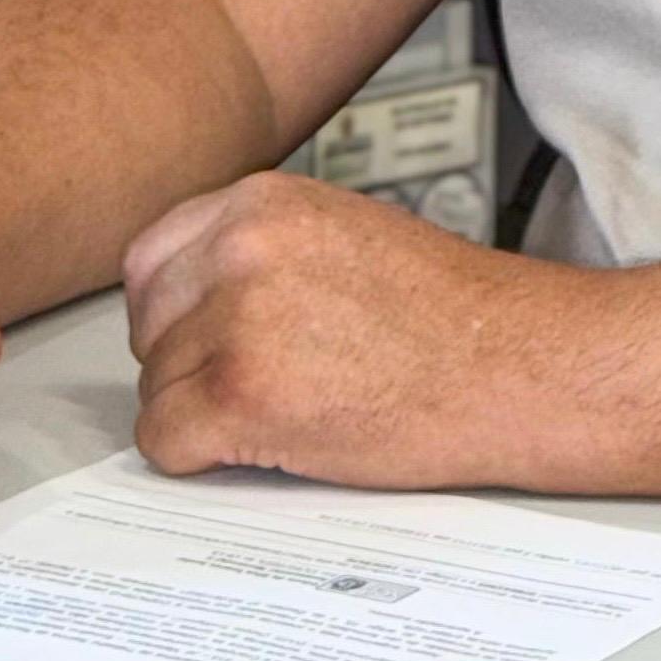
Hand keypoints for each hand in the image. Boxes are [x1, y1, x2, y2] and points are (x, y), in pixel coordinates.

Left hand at [125, 174, 563, 484]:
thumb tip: (190, 294)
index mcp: (263, 201)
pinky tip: (268, 443)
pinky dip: (202, 459)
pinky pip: (164, 442)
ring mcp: (236, 319)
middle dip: (188, 364)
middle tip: (262, 381)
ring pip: (155, 389)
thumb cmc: (449, 314)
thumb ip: (261, 247)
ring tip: (289, 408)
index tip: (211, 339)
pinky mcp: (240, 395)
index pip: (151, 261)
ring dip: (204, 413)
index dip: (179, 313)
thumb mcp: (343, 232)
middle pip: (146, 327)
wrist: (514, 365)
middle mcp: (240, 247)